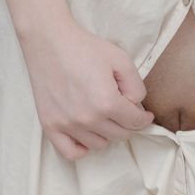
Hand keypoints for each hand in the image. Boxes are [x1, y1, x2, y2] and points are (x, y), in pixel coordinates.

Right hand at [21, 16, 152, 159]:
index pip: (136, 123)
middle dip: (126, 123)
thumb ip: (137, 87)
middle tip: (122, 110)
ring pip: (99, 144)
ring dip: (106, 134)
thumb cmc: (85, 48)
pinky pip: (70, 152)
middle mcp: (88, 119)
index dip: (144, 118)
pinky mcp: (50, 125)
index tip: (145, 115)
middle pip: (120, 135)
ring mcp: (67, 125)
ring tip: (103, 117)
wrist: (49, 42)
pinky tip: (86, 135)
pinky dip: (81, 148)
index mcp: (107, 103)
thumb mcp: (121, 60)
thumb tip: (137, 108)